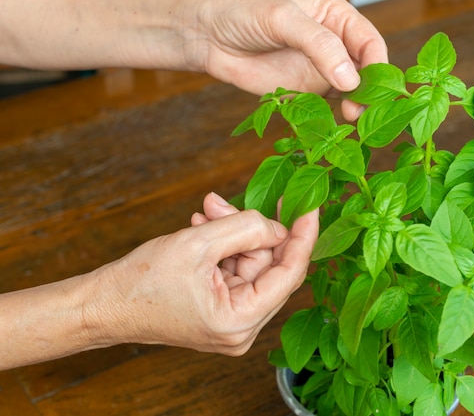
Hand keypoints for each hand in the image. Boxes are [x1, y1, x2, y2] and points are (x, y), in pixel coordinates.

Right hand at [94, 192, 318, 354]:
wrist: (103, 305)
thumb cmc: (141, 282)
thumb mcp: (198, 244)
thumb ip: (245, 229)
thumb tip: (278, 225)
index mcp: (240, 321)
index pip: (289, 274)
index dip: (302, 236)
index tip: (310, 206)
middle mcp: (241, 329)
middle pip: (267, 267)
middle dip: (250, 229)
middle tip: (226, 203)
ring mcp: (231, 321)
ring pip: (250, 264)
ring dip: (231, 234)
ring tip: (206, 213)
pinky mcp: (220, 311)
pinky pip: (234, 271)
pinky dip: (223, 247)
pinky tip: (204, 228)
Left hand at [193, 0, 387, 119]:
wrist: (209, 35)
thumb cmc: (243, 11)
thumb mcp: (283, 18)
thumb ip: (318, 44)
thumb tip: (350, 80)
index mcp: (336, 17)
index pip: (369, 42)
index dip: (377, 65)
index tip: (372, 87)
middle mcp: (334, 45)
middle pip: (364, 71)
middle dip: (369, 92)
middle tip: (362, 111)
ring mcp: (320, 70)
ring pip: (349, 93)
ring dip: (353, 108)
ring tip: (350, 121)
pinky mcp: (304, 93)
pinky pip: (325, 108)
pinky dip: (331, 119)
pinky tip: (330, 127)